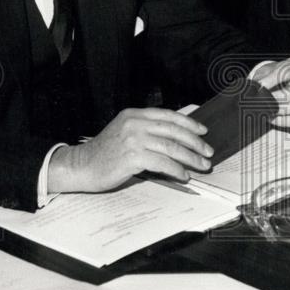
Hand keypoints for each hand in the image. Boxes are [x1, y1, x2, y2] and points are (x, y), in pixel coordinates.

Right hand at [47, 107, 212, 192]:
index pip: (169, 115)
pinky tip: (183, 175)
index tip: (203, 131)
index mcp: (134, 115)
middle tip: (208, 152)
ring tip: (201, 165)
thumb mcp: (125, 132)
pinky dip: (176, 170)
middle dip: (195, 142)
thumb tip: (176, 138)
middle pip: (174, 131)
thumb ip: (147, 130)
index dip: (189, 123)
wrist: (81, 166)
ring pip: (171, 147)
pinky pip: (162, 163)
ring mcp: (133, 139)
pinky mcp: (132, 156)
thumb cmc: (104, 153)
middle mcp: (135, 123)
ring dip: (190, 158)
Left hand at [250, 57, 289, 127]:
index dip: (275, 78)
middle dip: (282, 95)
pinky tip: (272, 117)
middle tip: (264, 100)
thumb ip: (263, 77)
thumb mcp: (266, 71)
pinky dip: (285, 120)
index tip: (261, 85)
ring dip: (283, 108)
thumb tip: (256, 88)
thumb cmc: (273, 76)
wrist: (275, 85)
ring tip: (267, 109)